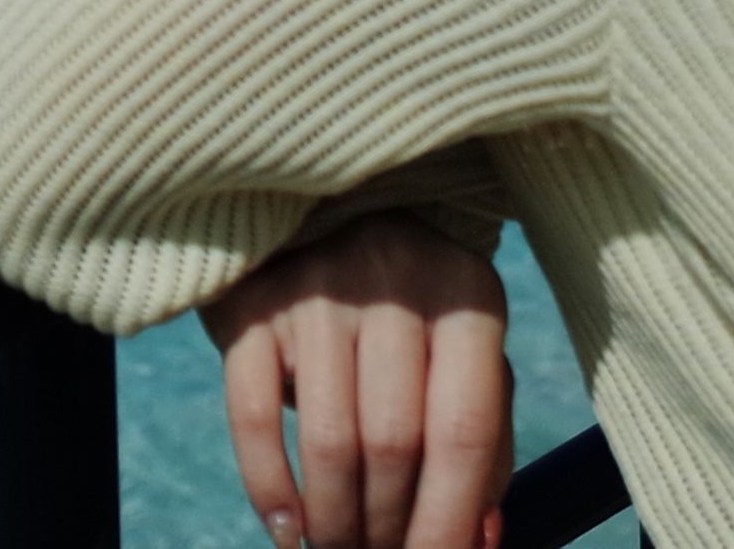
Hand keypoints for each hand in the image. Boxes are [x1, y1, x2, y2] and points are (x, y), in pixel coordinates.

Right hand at [196, 213, 510, 548]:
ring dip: (336, 520)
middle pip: (393, 442)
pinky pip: (254, 415)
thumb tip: (477, 540)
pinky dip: (269, 488)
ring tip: (340, 547)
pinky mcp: (251, 301)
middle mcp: (392, 280)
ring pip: (329, 440)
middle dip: (387, 526)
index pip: (463, 430)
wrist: (328, 217)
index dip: (450, 516)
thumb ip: (482, 442)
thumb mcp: (462, 356)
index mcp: (466, 295)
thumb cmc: (412, 314)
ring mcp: (316, 286)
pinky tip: (287, 529)